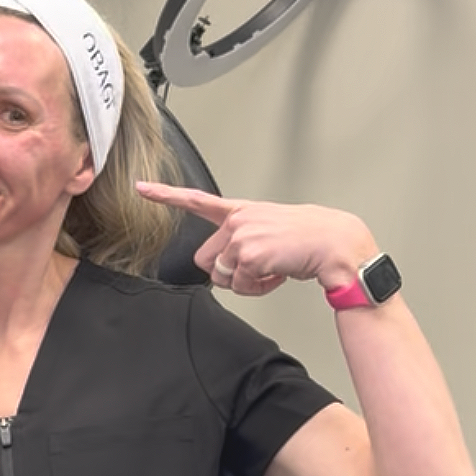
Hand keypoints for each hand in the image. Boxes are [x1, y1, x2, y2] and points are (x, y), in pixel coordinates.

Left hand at [135, 182, 375, 296]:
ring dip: (247, 282)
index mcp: (241, 211)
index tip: (142, 188)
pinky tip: (278, 273)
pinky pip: (240, 285)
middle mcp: (237, 220)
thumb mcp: (269, 233)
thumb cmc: (308, 239)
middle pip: (206, 260)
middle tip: (257, 268)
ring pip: (223, 276)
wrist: (334, 242)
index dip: (165, 195)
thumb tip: (225, 269)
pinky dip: (259, 288)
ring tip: (272, 269)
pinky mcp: (248, 254)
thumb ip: (241, 243)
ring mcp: (241, 235)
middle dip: (228, 273)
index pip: (196, 200)